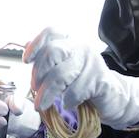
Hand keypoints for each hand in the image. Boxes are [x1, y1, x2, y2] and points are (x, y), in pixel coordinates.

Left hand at [24, 27, 138, 129]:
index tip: (26, 61)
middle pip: (52, 52)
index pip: (51, 32)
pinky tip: (68, 104)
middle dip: (39, 73)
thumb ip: (47, 58)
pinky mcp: (101, 80)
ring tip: (42, 104)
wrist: (112, 98)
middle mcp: (81, 47)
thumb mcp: (63, 69)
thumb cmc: (83, 83)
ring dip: (47, 93)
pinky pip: (76, 90)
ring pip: (61, 75)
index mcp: (70, 42)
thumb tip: (27, 45)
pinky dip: (67, 101)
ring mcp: (92, 62)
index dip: (36, 45)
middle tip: (35, 89)